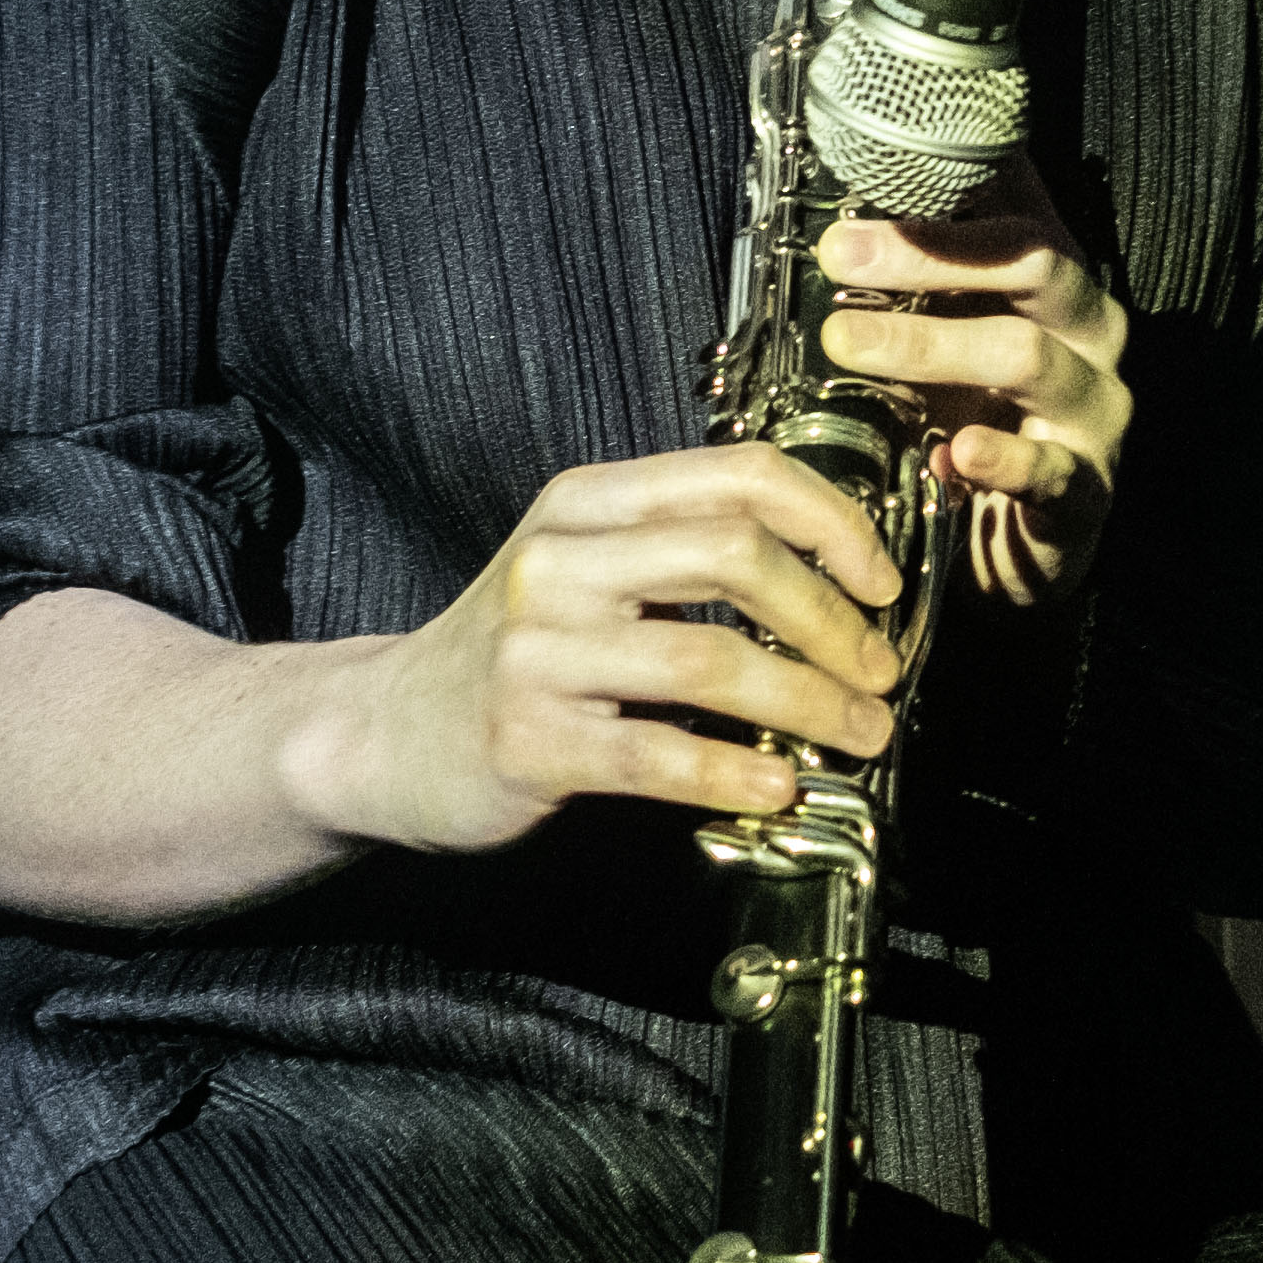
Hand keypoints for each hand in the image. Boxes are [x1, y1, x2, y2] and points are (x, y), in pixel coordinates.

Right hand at [297, 445, 908, 853]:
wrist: (381, 735)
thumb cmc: (514, 655)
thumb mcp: (582, 568)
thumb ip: (680, 552)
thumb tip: (836, 579)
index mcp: (587, 503)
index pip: (738, 474)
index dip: (831, 521)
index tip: (881, 580)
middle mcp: (560, 561)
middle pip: (735, 555)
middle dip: (831, 617)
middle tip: (878, 672)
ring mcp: (538, 651)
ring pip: (708, 656)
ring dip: (807, 701)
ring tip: (859, 735)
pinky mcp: (527, 739)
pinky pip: (657, 752)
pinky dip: (734, 771)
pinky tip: (779, 787)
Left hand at [817, 195, 1132, 608]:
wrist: (1023, 540)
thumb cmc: (978, 416)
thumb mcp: (947, 334)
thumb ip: (917, 279)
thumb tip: (837, 212)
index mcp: (1059, 280)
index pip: (1020, 205)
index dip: (961, 176)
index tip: (880, 160)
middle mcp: (1091, 330)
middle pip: (1030, 261)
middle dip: (929, 251)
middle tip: (840, 252)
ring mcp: (1095, 409)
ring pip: (1026, 355)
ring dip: (927, 344)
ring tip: (845, 341)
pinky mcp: (1087, 491)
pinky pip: (1049, 469)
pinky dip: (997, 460)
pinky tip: (952, 452)